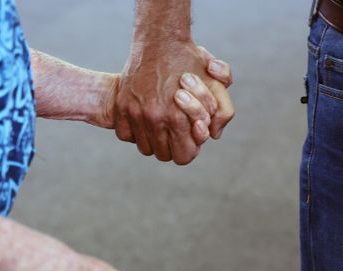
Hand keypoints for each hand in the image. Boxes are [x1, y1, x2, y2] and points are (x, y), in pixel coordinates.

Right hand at [113, 40, 233, 164]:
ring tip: (160, 127)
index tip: (189, 139)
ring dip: (153, 141)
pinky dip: (134, 132)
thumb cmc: (191, 62)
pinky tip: (143, 120)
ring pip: (144, 148)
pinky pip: (126, 135)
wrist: (159, 41)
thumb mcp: (215, 84)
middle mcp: (154, 118)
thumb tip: (213, 135)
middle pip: (163, 155)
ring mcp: (135, 113)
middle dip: (172, 147)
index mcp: (177, 117)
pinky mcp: (121, 107)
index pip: (183, 156)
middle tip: (175, 134)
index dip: (189, 150)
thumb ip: (222, 112)